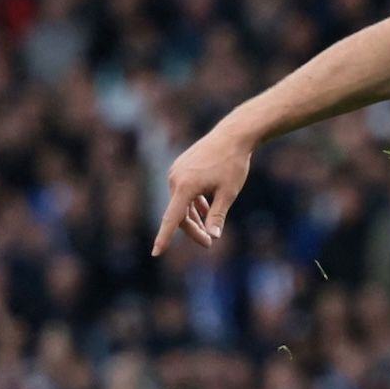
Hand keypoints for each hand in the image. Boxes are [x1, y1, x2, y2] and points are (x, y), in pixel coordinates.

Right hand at [153, 124, 253, 255]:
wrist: (233, 136)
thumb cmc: (233, 164)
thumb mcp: (228, 193)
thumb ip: (218, 216)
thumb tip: (213, 237)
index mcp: (185, 186)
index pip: (172, 219)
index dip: (164, 238)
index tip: (156, 252)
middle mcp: (175, 178)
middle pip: (179, 214)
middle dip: (193, 230)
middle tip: (209, 243)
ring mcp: (176, 172)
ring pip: (181, 203)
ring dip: (194, 218)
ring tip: (208, 231)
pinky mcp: (180, 168)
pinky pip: (184, 192)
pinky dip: (193, 204)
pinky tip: (205, 211)